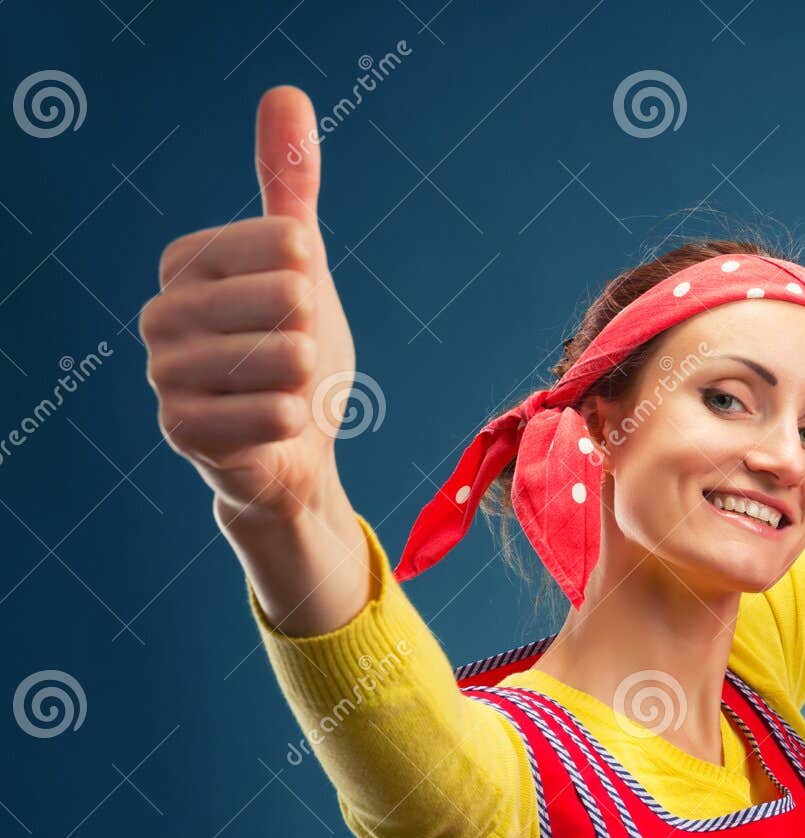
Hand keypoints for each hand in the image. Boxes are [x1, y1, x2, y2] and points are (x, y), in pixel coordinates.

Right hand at [141, 85, 355, 522]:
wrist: (294, 448)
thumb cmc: (294, 347)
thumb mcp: (302, 262)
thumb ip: (289, 184)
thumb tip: (286, 93)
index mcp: (185, 261)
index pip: (289, 242)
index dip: (314, 279)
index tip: (295, 305)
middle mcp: (160, 311)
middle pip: (291, 300)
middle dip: (313, 336)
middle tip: (293, 360)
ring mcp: (164, 373)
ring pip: (287, 358)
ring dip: (308, 382)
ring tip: (286, 390)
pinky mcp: (181, 431)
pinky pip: (275, 413)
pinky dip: (294, 421)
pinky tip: (278, 424)